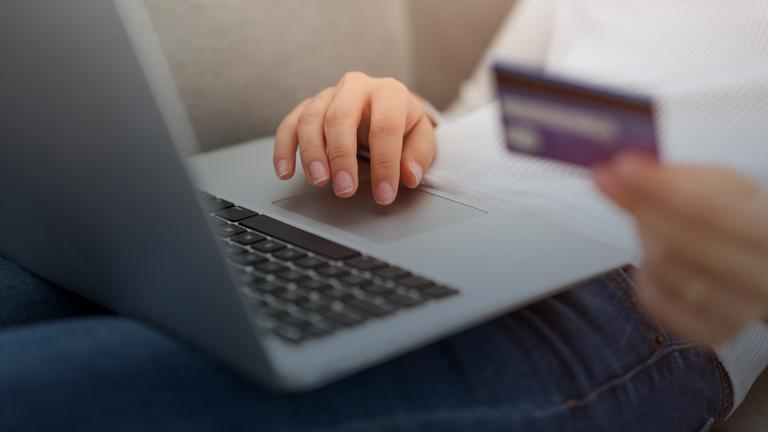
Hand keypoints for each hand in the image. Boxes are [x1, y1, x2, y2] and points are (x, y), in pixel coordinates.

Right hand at [273, 72, 435, 204]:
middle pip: (341, 117)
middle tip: (345, 189)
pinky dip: (284, 148)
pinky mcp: (308, 107)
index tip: (384, 195)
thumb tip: (408, 176)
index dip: (385, 163)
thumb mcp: (421, 137)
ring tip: (319, 181)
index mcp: (389, 93)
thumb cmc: (402, 124)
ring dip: (311, 153)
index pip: (386, 127)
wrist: (385, 106)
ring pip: (311, 119)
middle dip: (342, 156)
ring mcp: (328, 96)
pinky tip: (285, 171)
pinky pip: (290, 124)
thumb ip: (418, 156)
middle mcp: (356, 88)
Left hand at [594, 153, 767, 345]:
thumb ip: (674, 177)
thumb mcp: (717, 184)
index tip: (621, 169)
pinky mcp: (712, 332)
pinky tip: (653, 259)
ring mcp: (739, 310)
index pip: (711, 210)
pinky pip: (655, 300)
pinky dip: (643, 274)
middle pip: (678, 246)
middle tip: (609, 183)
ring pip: (663, 272)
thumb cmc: (737, 219)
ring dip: (644, 240)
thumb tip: (627, 171)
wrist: (758, 261)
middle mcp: (763, 276)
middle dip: (638, 209)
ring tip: (650, 223)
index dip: (660, 189)